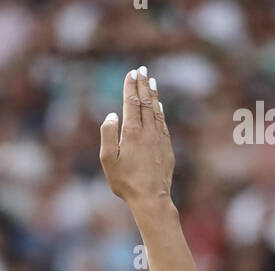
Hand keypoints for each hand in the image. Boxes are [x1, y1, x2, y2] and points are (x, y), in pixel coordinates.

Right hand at [100, 69, 173, 219]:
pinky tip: (159, 105)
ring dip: (153, 94)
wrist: (152, 197)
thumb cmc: (126, 182)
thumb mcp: (108, 161)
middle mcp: (147, 131)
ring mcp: (159, 138)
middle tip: (142, 69)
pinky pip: (163, 122)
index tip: (131, 73)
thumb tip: (112, 115)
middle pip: (145, 102)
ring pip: (156, 110)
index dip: (130, 86)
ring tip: (151, 81)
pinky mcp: (166, 147)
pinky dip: (160, 110)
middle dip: (143, 84)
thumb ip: (108, 135)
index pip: (131, 102)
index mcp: (132, 132)